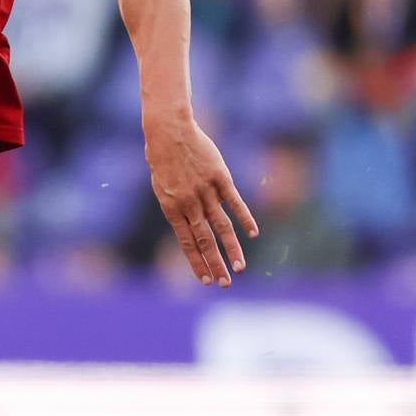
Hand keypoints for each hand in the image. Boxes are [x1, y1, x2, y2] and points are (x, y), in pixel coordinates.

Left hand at [146, 110, 257, 287]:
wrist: (169, 131)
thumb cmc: (163, 160)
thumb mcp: (162, 187)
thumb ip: (178, 208)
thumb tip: (189, 227)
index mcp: (171, 207)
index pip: (186, 242)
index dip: (196, 262)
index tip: (205, 280)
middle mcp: (189, 203)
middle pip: (204, 239)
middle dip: (214, 264)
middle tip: (224, 284)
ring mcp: (205, 190)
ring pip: (221, 225)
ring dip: (231, 248)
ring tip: (240, 268)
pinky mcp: (220, 177)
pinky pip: (234, 202)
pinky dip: (244, 218)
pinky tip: (253, 234)